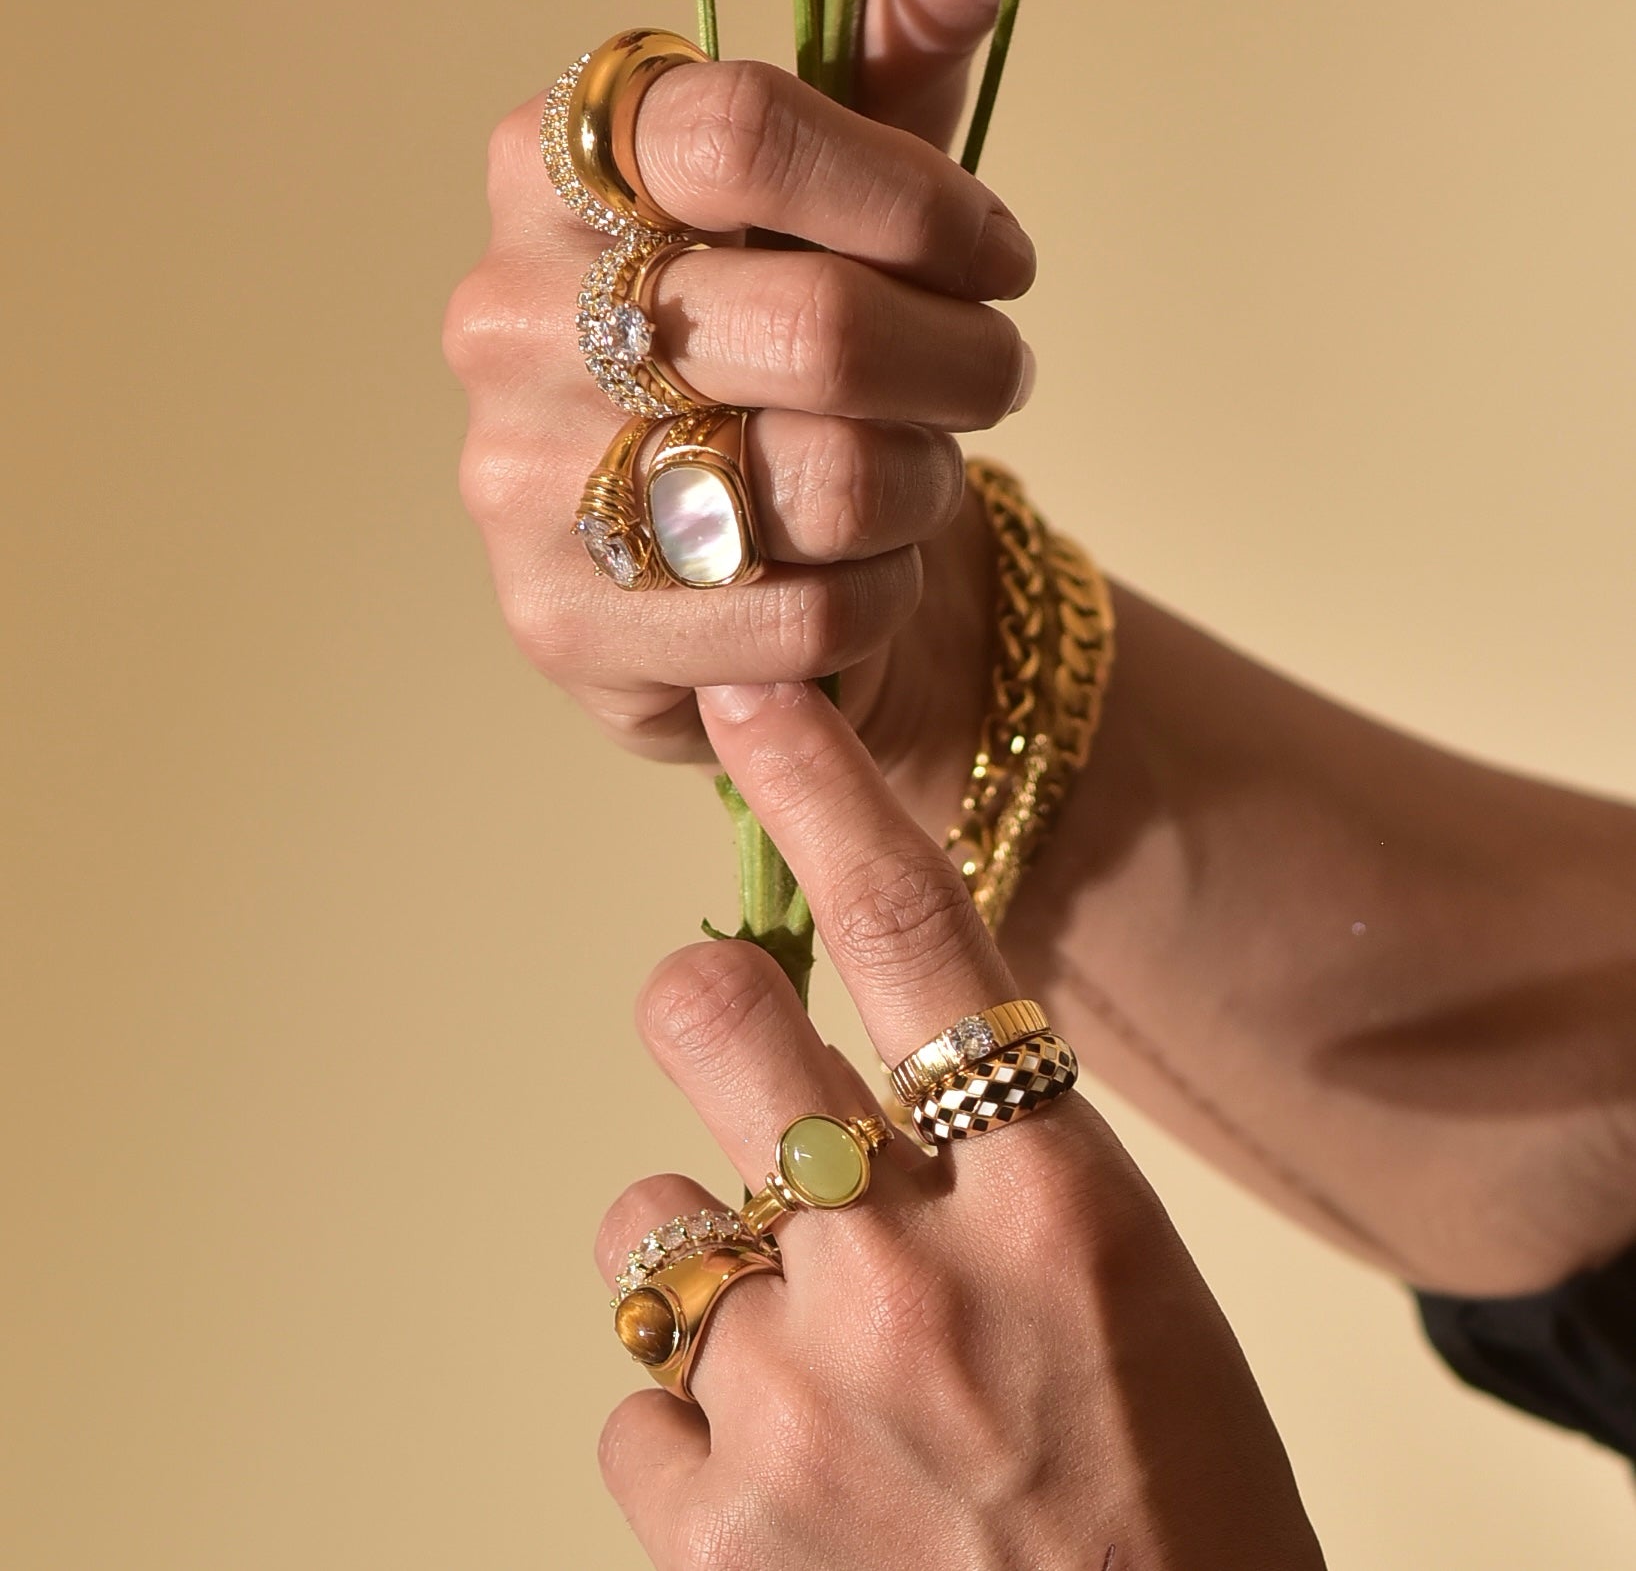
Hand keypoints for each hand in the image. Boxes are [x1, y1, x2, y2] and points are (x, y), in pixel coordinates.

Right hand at [443, 0, 1053, 821]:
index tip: (995, 257)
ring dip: (926, 487)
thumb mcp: (848, 190)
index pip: (742, 130)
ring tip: (919, 483)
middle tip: (995, 380)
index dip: (912, 200)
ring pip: (827, 481)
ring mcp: (515, 480)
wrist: (725, 561)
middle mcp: (507, 315)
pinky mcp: (564, 622)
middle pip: (816, 324)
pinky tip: (858, 576)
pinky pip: (804, 618)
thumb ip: (903, 45)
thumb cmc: (794, 355)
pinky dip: (878, 598)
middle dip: (962, 364)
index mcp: (553, 168)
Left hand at [594, 681, 1325, 1570]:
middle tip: (734, 1046)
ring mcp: (798, 1399)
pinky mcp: (715, 1532)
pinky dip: (696, 1430)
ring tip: (804, 1360)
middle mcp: (909, 1269)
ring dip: (707, 1262)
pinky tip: (790, 1490)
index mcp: (1051, 1193)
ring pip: (645, 1225)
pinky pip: (636, 1410)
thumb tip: (820, 1086)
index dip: (822, 789)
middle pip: (708, 1011)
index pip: (912, 926)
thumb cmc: (1166, 1486)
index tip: (753, 698)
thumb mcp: (1115, 1277)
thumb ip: (981, 1162)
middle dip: (703, 1001)